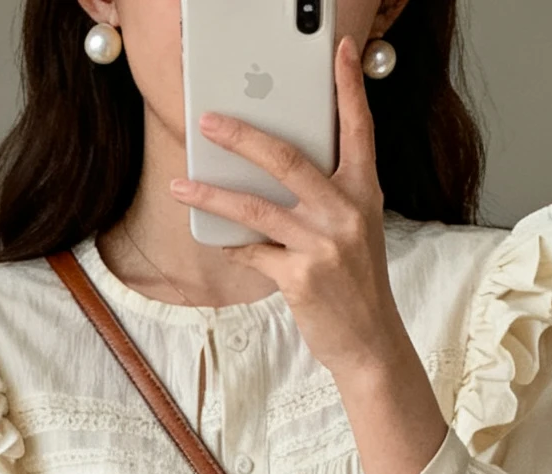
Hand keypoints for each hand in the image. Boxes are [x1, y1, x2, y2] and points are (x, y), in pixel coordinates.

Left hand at [170, 37, 445, 473]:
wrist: (369, 344)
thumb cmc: (355, 285)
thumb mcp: (354, 232)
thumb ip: (325, 199)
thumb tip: (270, 176)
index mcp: (363, 193)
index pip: (359, 129)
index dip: (349, 88)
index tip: (340, 51)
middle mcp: (346, 212)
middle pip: (288, 159)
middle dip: (243, 136)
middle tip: (210, 121)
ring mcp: (323, 245)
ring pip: (257, 207)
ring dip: (213, 194)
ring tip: (182, 185)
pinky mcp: (301, 278)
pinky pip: (253, 252)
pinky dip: (232, 245)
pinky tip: (217, 238)